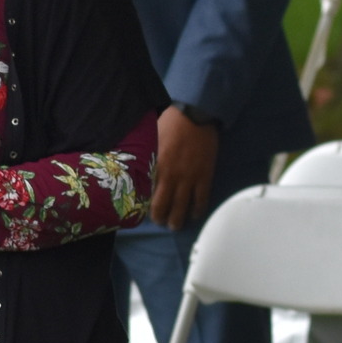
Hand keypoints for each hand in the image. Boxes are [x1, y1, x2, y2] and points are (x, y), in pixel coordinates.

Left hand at [147, 106, 217, 230]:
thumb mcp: (151, 139)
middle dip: (160, 218)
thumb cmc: (170, 124)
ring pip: (181, 207)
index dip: (143, 205)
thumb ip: (146, 156)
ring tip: (175, 226)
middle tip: (160, 222)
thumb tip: (137, 166)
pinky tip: (195, 215)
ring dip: (177, 220)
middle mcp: (170, 177)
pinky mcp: (204, 177)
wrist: (195, 116)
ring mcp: (189, 178)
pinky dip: (198, 210)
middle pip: (162, 206)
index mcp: (154, 167)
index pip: (146, 193)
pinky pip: (201, 199)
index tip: (142, 211)